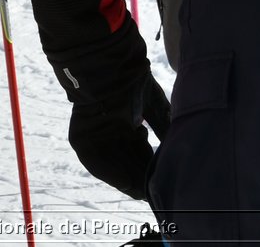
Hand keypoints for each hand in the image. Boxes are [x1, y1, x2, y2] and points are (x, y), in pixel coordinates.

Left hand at [68, 74, 170, 199]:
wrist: (108, 66)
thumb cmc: (133, 82)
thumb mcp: (155, 108)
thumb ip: (165, 129)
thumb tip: (179, 150)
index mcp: (126, 125)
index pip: (140, 153)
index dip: (152, 168)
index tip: (166, 181)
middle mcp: (111, 131)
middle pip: (127, 161)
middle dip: (142, 177)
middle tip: (157, 193)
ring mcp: (95, 135)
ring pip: (113, 164)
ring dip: (129, 178)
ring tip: (145, 192)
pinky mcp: (80, 137)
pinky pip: (94, 161)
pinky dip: (111, 174)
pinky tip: (127, 183)